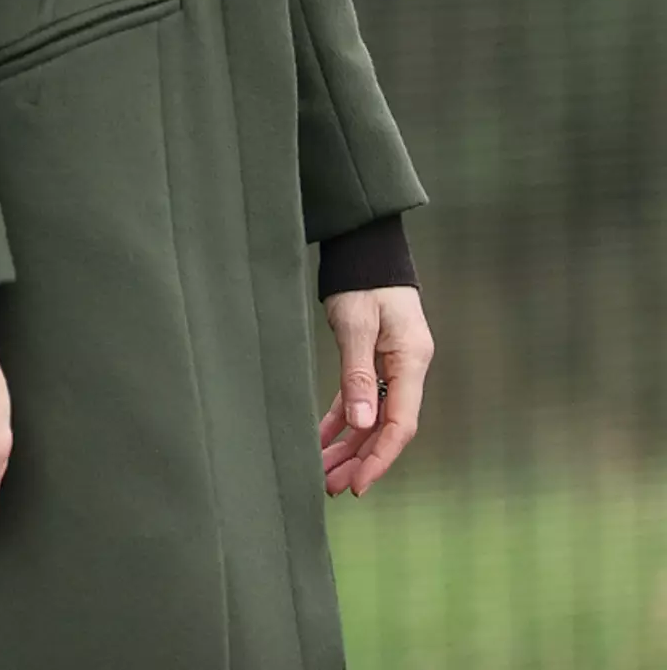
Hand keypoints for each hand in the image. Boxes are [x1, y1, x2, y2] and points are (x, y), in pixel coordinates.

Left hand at [320, 285, 433, 497]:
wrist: (365, 245)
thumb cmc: (362, 279)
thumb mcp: (356, 324)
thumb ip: (358, 374)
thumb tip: (361, 426)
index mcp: (411, 362)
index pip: (401, 424)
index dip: (380, 459)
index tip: (358, 486)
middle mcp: (406, 369)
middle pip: (386, 427)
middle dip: (361, 461)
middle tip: (332, 488)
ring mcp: (391, 365)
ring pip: (371, 418)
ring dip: (350, 446)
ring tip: (324, 475)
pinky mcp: (374, 359)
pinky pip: (359, 399)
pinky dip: (342, 421)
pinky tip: (323, 442)